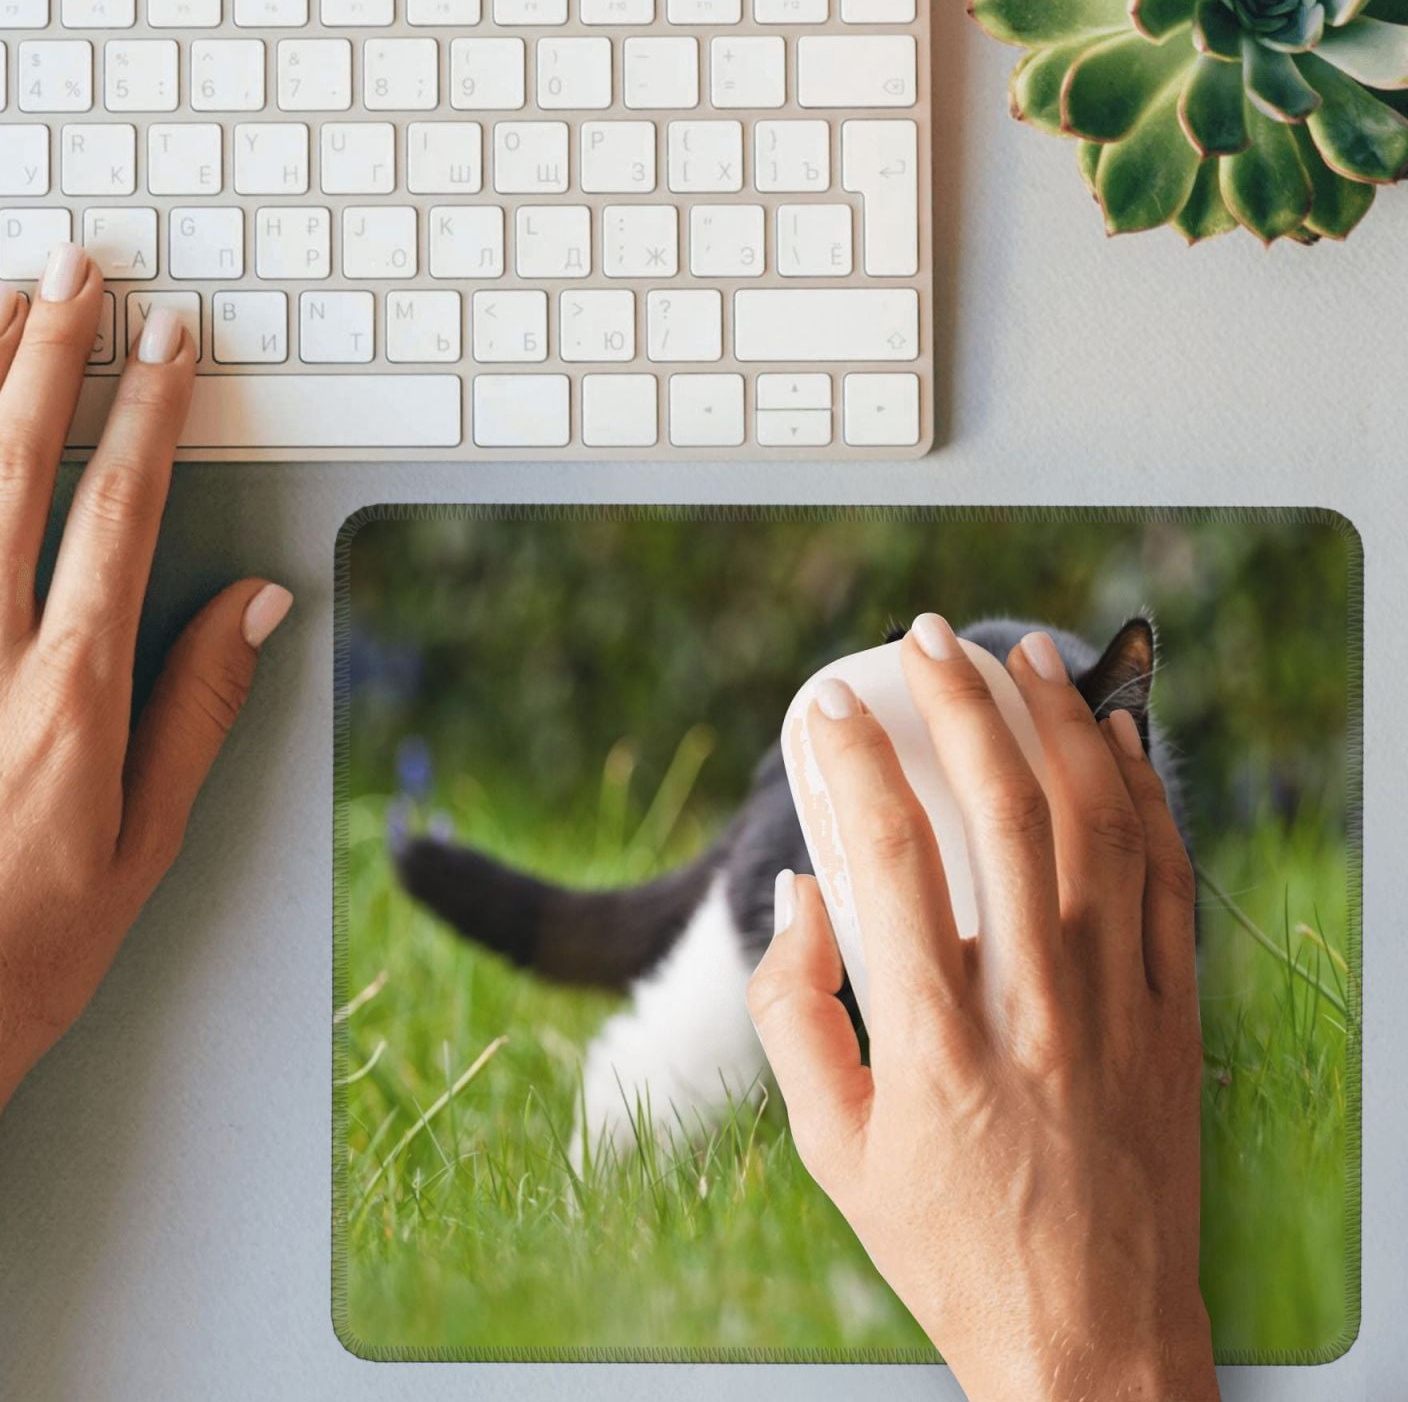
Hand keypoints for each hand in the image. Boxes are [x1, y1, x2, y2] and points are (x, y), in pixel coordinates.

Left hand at [0, 247, 291, 1215]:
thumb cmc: (29, 948)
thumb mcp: (149, 838)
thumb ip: (200, 705)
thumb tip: (255, 605)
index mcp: (72, 693)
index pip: (123, 514)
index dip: (152, 414)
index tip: (173, 343)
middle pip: (17, 474)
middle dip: (54, 359)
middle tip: (78, 273)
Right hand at [748, 614, 1214, 1401]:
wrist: (1095, 1343)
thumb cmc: (947, 1245)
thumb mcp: (832, 1150)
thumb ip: (795, 1015)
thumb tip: (800, 897)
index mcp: (936, 1046)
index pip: (888, 862)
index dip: (851, 764)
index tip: (823, 708)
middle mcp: (1035, 1012)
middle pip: (1004, 817)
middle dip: (959, 706)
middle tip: (924, 640)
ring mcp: (1120, 1011)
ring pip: (1100, 830)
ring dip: (1060, 726)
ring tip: (1023, 656)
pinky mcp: (1176, 1020)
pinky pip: (1170, 883)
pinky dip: (1146, 796)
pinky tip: (1116, 737)